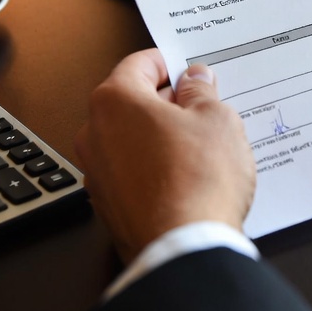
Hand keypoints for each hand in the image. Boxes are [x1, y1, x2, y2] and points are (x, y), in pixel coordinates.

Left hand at [75, 48, 255, 261]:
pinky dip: (154, 166)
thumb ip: (201, 91)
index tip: (191, 71)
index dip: (170, 63)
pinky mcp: (107, 204)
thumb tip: (195, 79)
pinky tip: (186, 176)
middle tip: (204, 107)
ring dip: (160, 135)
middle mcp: (95, 133)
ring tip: (200, 146)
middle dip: (167, 101)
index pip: (139, 63)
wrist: (184, 247)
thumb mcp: (216, 119)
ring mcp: (97, 172)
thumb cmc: (197, 180)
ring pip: (131, 138)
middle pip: (132, 101)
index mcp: (115, 100)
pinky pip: (131, 170)